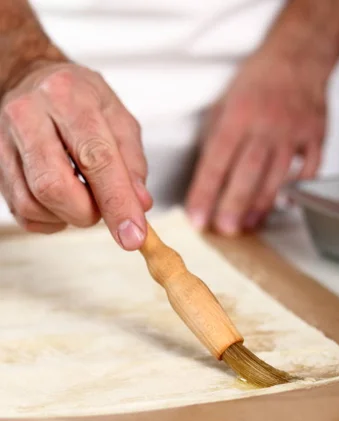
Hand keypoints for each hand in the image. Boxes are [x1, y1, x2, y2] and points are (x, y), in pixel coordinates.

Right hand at [0, 62, 151, 248]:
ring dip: (69, 216)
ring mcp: (5, 142)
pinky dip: (51, 219)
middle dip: (88, 213)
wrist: (30, 80)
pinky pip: (23, 213)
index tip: (133, 234)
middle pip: (54, 186)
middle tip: (104, 209)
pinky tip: (63, 202)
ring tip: (84, 198)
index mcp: (68, 97)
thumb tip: (139, 204)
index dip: (117, 202)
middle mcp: (29, 115)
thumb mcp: (117, 118)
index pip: (95, 158)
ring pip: (34, 203)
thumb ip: (132, 163)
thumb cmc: (78, 101)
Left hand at [186, 47, 326, 234]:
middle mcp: (266, 124)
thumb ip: (215, 141)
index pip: (216, 161)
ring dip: (261, 204)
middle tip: (224, 229)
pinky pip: (309, 169)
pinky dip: (297, 189)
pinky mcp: (316, 136)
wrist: (298, 56)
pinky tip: (283, 205)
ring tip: (248, 224)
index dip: (205, 192)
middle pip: (248, 172)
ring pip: (277, 176)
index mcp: (238, 115)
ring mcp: (294, 131)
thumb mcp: (224, 103)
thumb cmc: (255, 83)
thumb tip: (206, 182)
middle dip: (234, 204)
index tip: (196, 218)